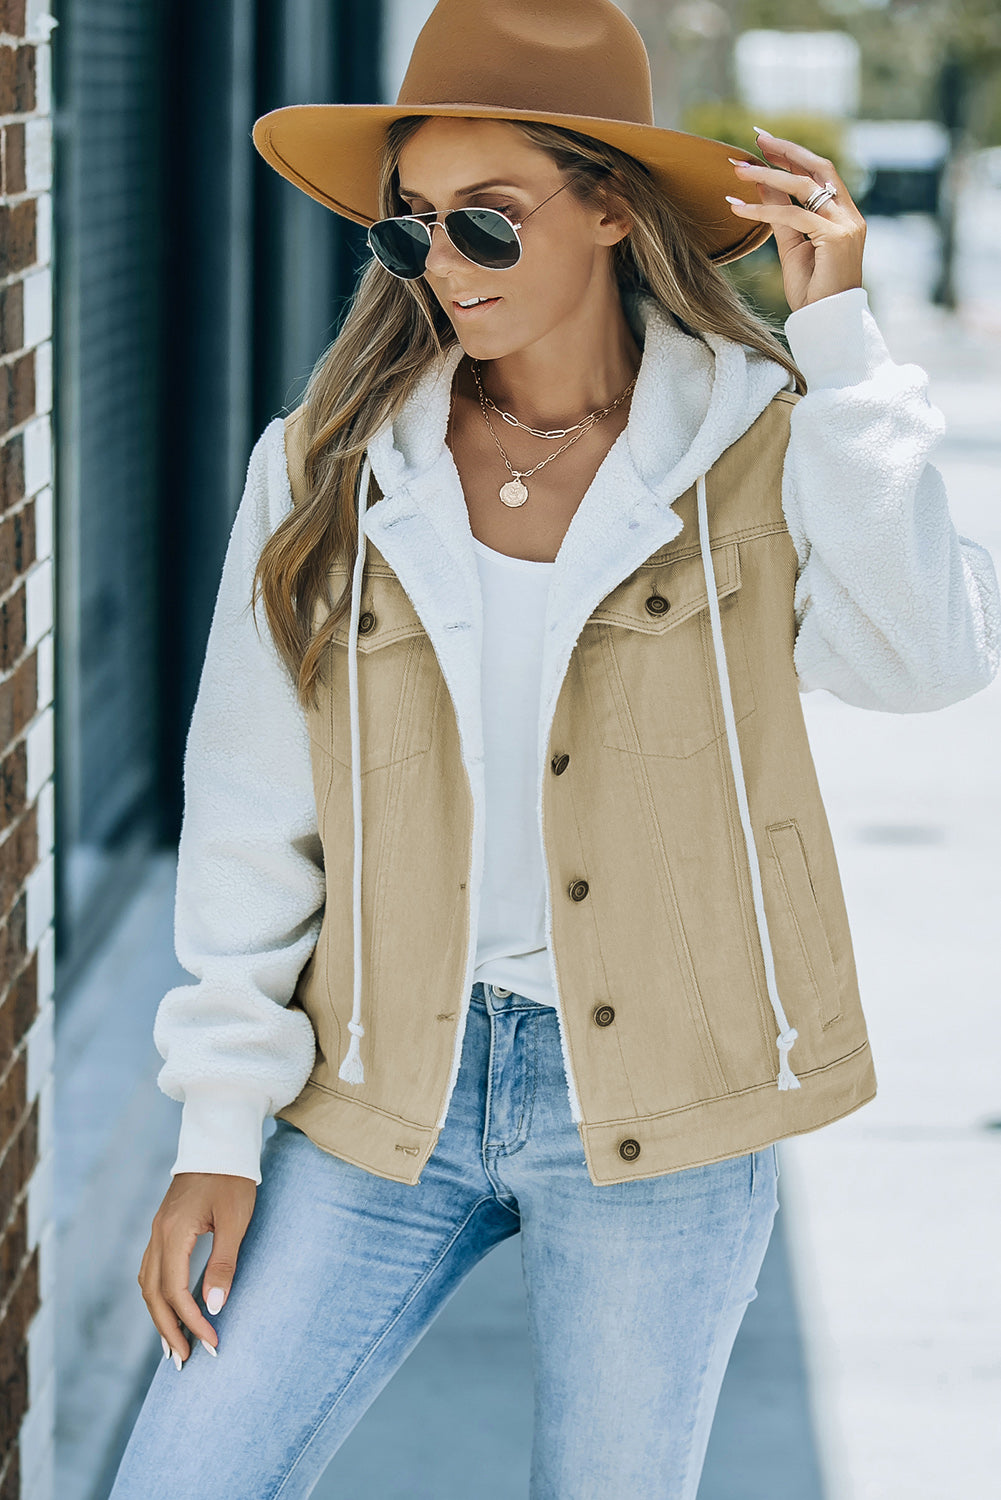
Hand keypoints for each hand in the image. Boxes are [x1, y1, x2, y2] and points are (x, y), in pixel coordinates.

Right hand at [138, 1172, 256, 1366]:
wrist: (219, 1142)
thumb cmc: (232, 1179)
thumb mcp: (235, 1220)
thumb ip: (223, 1263)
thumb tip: (214, 1307)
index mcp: (174, 1233)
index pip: (176, 1291)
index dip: (192, 1321)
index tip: (212, 1343)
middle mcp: (158, 1235)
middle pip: (153, 1295)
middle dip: (168, 1330)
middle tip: (183, 1362)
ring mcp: (156, 1231)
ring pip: (148, 1284)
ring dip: (159, 1317)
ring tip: (174, 1345)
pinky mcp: (162, 1228)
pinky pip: (151, 1270)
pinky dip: (158, 1296)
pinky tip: (170, 1309)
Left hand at [725, 128, 865, 312]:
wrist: (826, 321)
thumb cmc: (812, 288)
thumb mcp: (792, 244)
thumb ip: (781, 212)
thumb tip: (761, 182)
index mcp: (843, 214)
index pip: (819, 173)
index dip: (793, 155)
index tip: (766, 142)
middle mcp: (849, 214)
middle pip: (818, 168)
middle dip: (786, 151)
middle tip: (757, 139)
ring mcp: (846, 224)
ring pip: (803, 188)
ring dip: (768, 175)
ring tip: (738, 171)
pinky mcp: (836, 237)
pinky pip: (793, 216)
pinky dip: (762, 209)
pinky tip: (738, 207)